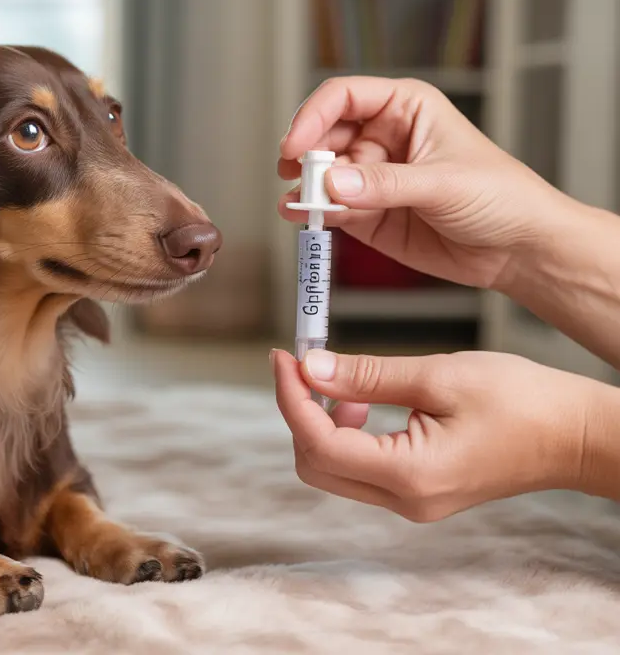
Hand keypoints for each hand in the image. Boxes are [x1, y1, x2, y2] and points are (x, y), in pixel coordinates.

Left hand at [269, 347, 615, 520]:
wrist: (579, 436)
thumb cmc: (524, 401)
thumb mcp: (440, 375)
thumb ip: (368, 376)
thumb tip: (310, 368)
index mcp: (410, 475)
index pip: (318, 442)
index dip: (290, 398)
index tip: (282, 358)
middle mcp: (405, 501)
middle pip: (315, 465)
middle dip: (299, 413)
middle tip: (304, 366)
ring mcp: (412, 503)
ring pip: (334, 470)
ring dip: (322, 425)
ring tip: (344, 386)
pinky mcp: (419, 494)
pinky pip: (361, 470)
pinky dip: (347, 436)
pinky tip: (365, 405)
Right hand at [278, 76, 572, 290]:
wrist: (519, 249)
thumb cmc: (502, 197)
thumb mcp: (444, 184)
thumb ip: (385, 184)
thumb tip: (332, 183)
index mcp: (406, 108)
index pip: (344, 97)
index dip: (313, 116)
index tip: (295, 146)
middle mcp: (383, 138)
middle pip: (324, 135)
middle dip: (306, 155)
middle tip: (297, 178)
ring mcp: (373, 177)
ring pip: (322, 174)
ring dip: (305, 187)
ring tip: (300, 204)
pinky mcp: (368, 213)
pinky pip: (329, 208)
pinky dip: (310, 212)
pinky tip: (302, 216)